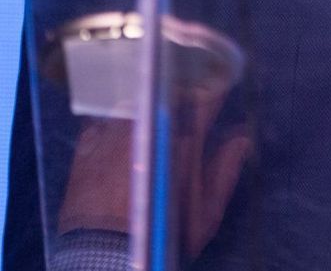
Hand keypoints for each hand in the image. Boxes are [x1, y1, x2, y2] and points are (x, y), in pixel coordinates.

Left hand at [56, 85, 251, 260]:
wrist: (105, 252)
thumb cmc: (163, 232)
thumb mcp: (206, 213)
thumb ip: (225, 171)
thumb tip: (241, 139)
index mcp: (185, 137)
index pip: (207, 94)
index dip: (216, 82)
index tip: (220, 76)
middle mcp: (150, 122)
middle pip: (169, 86)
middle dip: (182, 83)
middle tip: (187, 85)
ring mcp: (115, 128)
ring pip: (136, 96)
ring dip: (146, 97)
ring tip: (149, 104)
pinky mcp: (89, 140)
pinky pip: (103, 116)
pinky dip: (112, 119)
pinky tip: (115, 128)